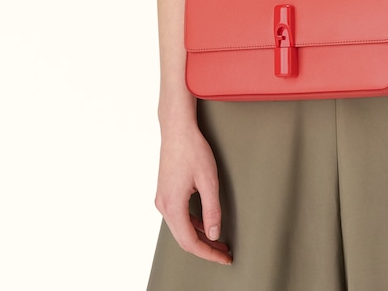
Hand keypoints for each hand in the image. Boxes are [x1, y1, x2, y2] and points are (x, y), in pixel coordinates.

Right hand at [154, 125, 231, 264]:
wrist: (177, 129)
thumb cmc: (192, 149)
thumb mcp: (208, 180)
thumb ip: (212, 209)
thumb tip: (214, 233)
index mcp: (173, 206)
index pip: (190, 242)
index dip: (209, 253)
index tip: (224, 257)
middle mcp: (164, 206)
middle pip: (184, 238)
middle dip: (205, 248)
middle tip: (224, 252)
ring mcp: (162, 199)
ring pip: (180, 228)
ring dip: (199, 236)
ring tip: (218, 240)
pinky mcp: (165, 192)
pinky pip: (178, 216)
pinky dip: (192, 224)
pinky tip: (205, 222)